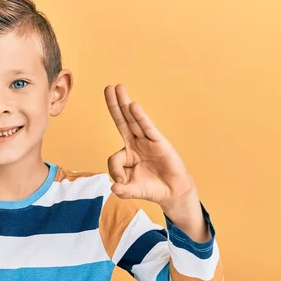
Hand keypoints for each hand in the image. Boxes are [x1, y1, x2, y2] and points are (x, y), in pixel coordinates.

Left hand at [104, 84, 195, 209]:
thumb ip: (124, 190)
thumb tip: (113, 189)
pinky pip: (148, 128)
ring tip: (117, 87)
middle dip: (114, 105)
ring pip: (133, 121)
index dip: (114, 170)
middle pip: (122, 122)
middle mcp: (135, 144)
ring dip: (125, 104)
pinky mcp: (160, 143)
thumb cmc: (151, 188)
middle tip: (108, 88)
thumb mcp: (134, 191)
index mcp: (126, 155)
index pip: (113, 158)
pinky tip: (134, 106)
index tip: (120, 183)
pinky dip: (141, 117)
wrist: (173, 192)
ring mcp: (147, 142)